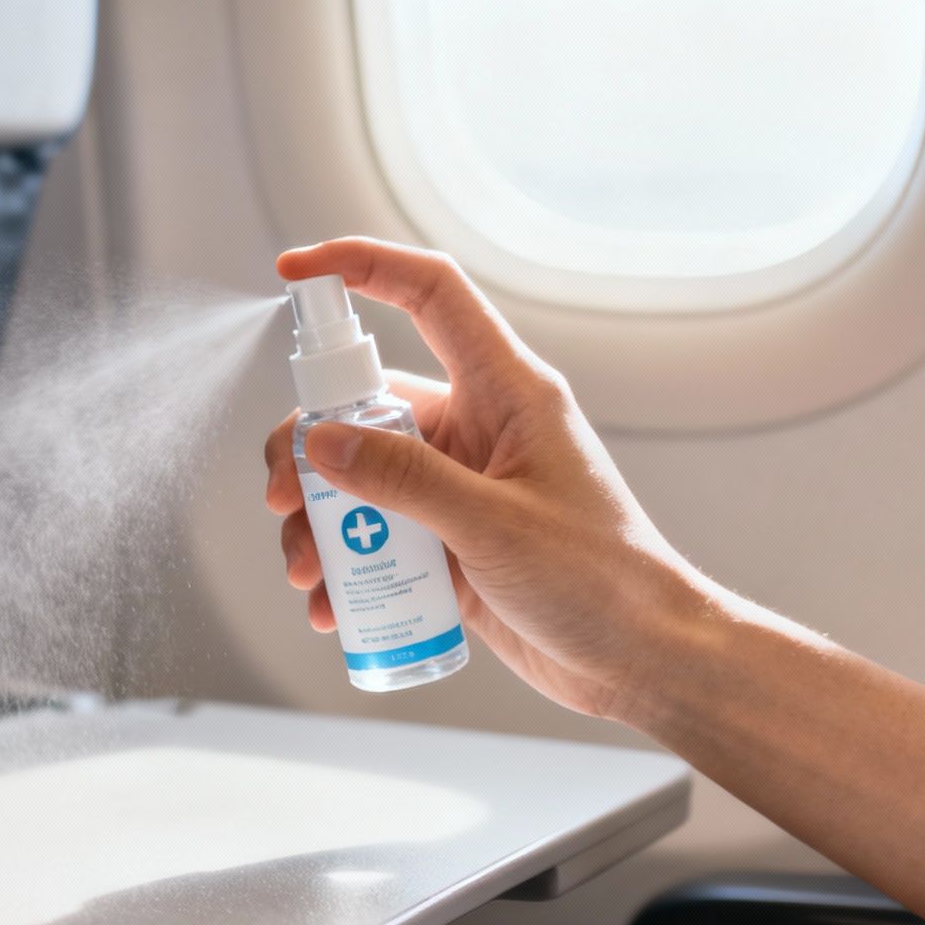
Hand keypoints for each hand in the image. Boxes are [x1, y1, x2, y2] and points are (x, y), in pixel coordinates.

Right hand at [265, 238, 707, 719]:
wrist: (641, 658)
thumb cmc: (601, 580)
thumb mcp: (494, 526)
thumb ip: (405, 480)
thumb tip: (322, 441)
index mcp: (506, 391)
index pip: (429, 294)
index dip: (363, 266)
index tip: (294, 272)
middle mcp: (477, 426)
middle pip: (363, 402)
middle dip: (307, 450)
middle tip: (284, 503)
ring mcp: (458, 484)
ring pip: (356, 476)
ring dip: (318, 521)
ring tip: (308, 577)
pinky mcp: (446, 540)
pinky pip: (374, 533)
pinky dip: (343, 565)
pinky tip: (332, 608)